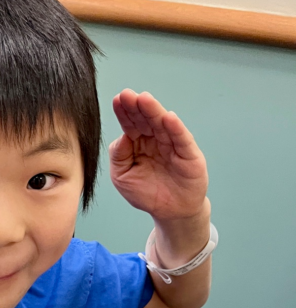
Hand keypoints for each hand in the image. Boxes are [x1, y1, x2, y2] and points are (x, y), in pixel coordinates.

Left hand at [109, 90, 208, 221]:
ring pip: (163, 125)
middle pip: (146, 120)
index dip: (124, 112)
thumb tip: (121, 137)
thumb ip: (119, 156)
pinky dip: (176, 128)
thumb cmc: (147, 193)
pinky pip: (181, 139)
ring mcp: (172, 145)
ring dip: (154, 111)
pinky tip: (168, 118)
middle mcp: (156, 140)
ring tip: (144, 99)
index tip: (117, 100)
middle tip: (127, 95)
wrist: (171, 212)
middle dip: (137, 107)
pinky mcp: (188, 154)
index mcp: (139, 143)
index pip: (131, 124)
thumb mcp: (122, 177)